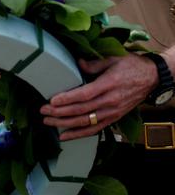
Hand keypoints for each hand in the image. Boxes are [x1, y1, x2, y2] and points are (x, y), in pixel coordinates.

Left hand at [40, 53, 157, 139]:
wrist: (152, 77)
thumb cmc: (131, 66)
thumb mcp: (113, 59)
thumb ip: (93, 63)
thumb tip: (77, 63)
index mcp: (109, 84)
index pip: (85, 94)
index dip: (67, 99)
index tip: (51, 101)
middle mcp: (110, 101)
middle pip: (82, 110)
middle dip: (60, 112)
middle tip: (43, 110)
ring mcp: (112, 112)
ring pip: (86, 122)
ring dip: (65, 124)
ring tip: (47, 122)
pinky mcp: (114, 118)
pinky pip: (95, 129)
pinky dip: (79, 134)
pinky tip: (64, 136)